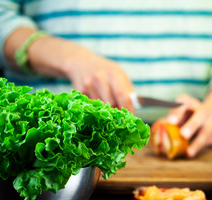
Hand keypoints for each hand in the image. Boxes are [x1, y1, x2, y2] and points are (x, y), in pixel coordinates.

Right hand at [4, 28, 134, 111]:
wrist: (80, 62)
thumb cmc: (104, 71)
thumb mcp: (118, 74)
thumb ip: (126, 90)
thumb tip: (133, 110)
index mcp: (114, 73)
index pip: (124, 96)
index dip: (128, 111)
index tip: (132, 121)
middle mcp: (100, 78)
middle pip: (111, 104)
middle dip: (117, 116)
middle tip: (121, 125)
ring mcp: (88, 85)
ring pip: (99, 108)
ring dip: (105, 116)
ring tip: (108, 119)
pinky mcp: (78, 92)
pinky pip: (89, 108)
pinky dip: (94, 112)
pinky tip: (95, 112)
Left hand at [167, 84, 211, 157]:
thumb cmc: (190, 116)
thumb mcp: (180, 113)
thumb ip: (172, 118)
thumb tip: (161, 130)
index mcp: (191, 103)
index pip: (185, 102)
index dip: (178, 112)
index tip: (171, 121)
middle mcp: (205, 110)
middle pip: (201, 114)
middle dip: (192, 125)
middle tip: (183, 134)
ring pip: (207, 132)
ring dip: (198, 143)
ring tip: (189, 152)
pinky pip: (210, 141)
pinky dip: (200, 148)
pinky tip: (192, 153)